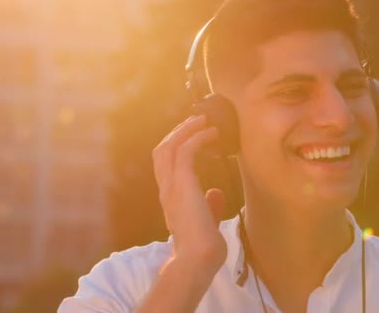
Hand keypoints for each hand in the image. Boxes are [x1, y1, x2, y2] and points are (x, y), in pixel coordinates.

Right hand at [152, 115, 226, 273]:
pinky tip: (211, 132)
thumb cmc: (204, 247)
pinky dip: (197, 138)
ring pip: (169, 146)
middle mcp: (166, 190)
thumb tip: (216, 193)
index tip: (192, 136)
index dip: (176, 147)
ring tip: (202, 119)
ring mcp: (171, 186)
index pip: (166, 166)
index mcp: (170, 199)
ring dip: (185, 129)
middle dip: (177, 133)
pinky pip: (185, 152)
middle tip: (195, 121)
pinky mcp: (183, 184)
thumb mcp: (207, 222)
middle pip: (162, 151)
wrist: (198, 259)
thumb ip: (210, 206)